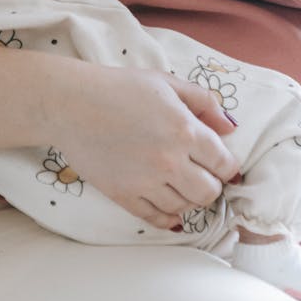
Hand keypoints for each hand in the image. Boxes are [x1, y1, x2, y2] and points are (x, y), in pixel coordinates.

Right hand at [57, 65, 239, 227]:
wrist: (71, 104)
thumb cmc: (118, 87)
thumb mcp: (165, 82)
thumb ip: (202, 101)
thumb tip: (229, 127)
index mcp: (185, 130)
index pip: (224, 164)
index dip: (225, 165)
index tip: (218, 163)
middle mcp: (170, 160)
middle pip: (209, 193)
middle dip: (210, 185)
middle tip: (200, 176)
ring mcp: (146, 181)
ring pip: (185, 208)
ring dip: (188, 200)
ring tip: (180, 186)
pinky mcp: (124, 195)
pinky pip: (156, 218)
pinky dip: (167, 218)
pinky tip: (168, 208)